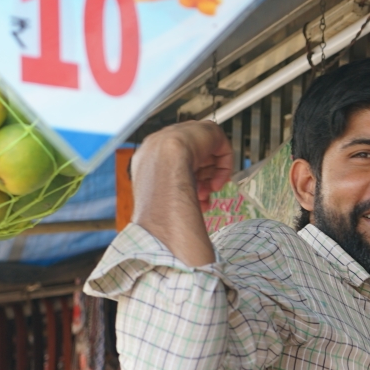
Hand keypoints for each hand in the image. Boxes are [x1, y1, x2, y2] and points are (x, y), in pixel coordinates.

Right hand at [130, 121, 232, 265]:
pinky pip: (220, 145)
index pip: (173, 169)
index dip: (187, 185)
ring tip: (209, 192)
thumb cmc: (155, 195)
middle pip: (189, 161)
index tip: (194, 201)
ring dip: (210, 176)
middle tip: (204, 197)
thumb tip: (165, 239)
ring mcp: (182, 133)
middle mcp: (162, 143)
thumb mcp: (152, 207)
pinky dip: (223, 165)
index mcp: (147, 159)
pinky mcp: (202, 130)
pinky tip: (217, 182)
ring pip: (205, 154)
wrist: (164, 168)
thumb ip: (161, 208)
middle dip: (199, 181)